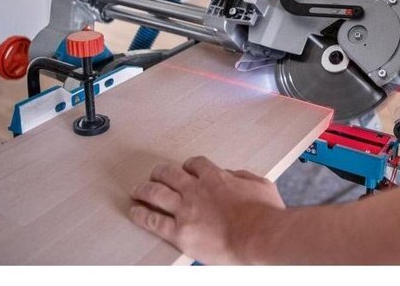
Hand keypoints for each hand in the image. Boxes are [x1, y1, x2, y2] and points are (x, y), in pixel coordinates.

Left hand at [129, 156, 284, 263]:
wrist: (258, 235)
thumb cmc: (265, 213)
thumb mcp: (260, 184)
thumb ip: (243, 176)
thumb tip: (232, 175)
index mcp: (216, 177)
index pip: (195, 164)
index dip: (188, 166)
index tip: (186, 169)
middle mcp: (196, 190)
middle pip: (169, 174)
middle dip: (160, 173)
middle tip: (155, 174)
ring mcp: (185, 210)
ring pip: (156, 193)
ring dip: (144, 189)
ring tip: (136, 190)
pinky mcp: (179, 232)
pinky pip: (153, 221)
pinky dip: (141, 215)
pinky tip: (134, 211)